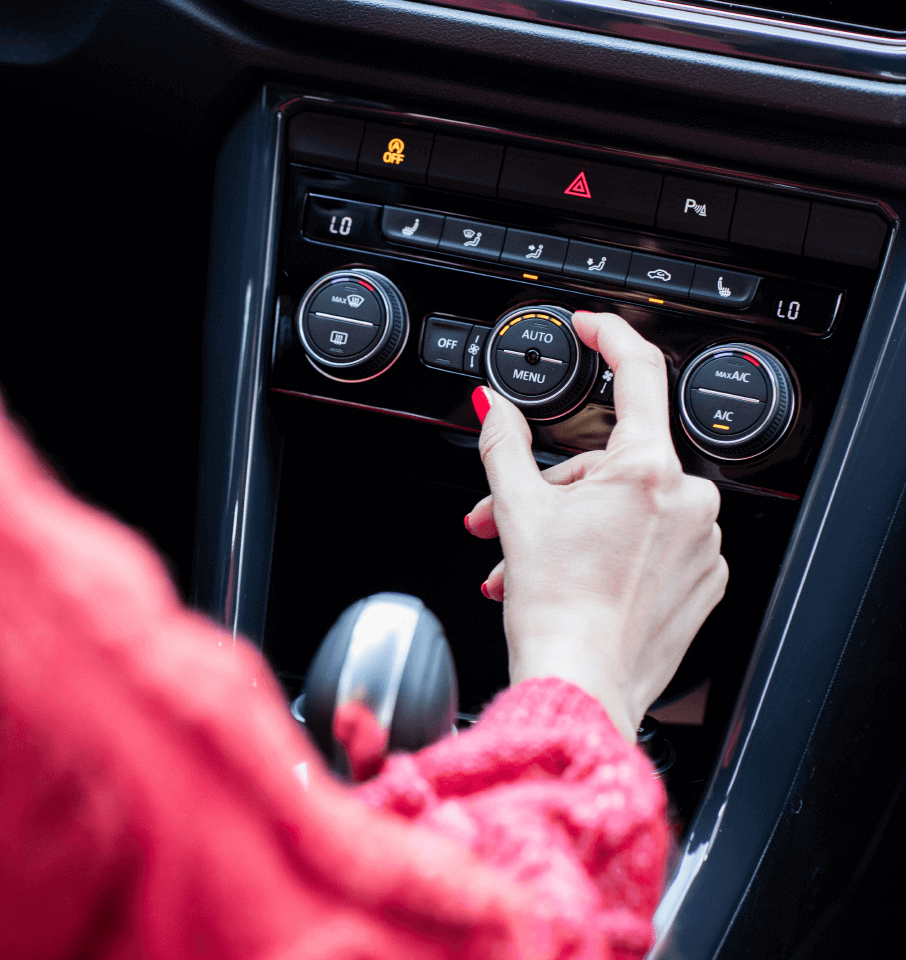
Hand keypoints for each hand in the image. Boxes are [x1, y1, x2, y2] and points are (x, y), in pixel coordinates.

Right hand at [465, 311, 726, 741]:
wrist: (581, 686)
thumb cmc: (556, 610)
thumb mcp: (516, 509)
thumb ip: (503, 443)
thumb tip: (492, 406)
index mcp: (648, 471)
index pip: (640, 373)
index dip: (609, 337)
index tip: (590, 328)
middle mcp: (688, 500)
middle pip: (611, 462)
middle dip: (552, 486)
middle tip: (503, 515)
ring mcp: (700, 542)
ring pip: (626, 506)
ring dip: (572, 525)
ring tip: (525, 562)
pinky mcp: (702, 579)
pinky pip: (652, 541)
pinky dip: (610, 549)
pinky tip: (572, 576)